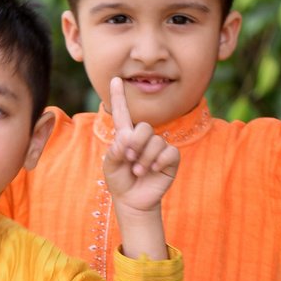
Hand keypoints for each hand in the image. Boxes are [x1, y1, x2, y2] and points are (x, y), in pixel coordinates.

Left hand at [104, 78, 176, 259]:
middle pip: (144, 127)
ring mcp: (159, 147)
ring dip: (145, 159)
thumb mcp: (110, 167)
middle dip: (135, 144)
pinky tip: (153, 171)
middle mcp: (144, 138)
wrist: (133, 201)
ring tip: (138, 171)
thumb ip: (114, 151)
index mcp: (126, 136)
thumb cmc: (120, 182)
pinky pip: (169, 153)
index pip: (123, 114)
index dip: (119, 97)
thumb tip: (127, 138)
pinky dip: (158, 163)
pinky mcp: (170, 159)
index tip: (115, 79)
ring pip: (156, 142)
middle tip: (129, 159)